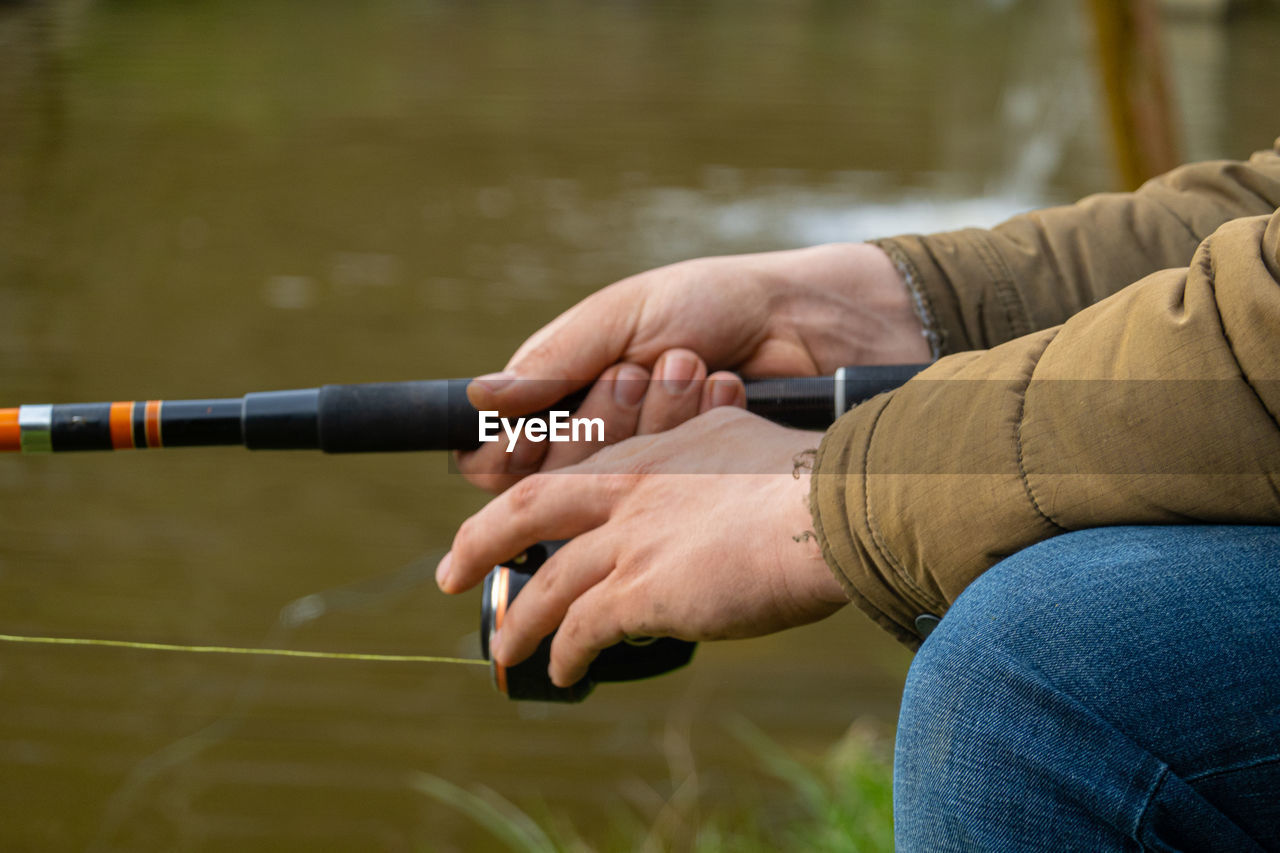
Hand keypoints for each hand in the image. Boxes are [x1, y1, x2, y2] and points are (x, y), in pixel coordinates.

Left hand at [437, 408, 848, 686]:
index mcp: (652, 450)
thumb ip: (708, 458)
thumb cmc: (808, 480)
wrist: (831, 508)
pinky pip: (583, 629)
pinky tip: (564, 672)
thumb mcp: (742, 441)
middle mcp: (629, 488)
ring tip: (504, 648)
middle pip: (526, 509)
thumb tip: (707, 488)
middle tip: (452, 572)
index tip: (513, 521)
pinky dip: (567, 653)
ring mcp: (632, 538)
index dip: (533, 500)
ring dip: (521, 620)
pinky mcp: (644, 589)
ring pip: (548, 581)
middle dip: (480, 543)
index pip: (573, 473)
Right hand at [457, 243, 928, 489]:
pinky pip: (670, 487)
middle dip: (603, 416)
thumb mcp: (624, 316)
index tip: (547, 422)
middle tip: (640, 370)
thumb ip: (555, 360)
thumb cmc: (713, 301)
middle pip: (559, 475)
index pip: (509, 454)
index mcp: (570, 392)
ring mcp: (652, 465)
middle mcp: (604, 436)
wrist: (807, 320)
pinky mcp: (698, 484)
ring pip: (614, 482)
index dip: (522, 447)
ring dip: (653, 418)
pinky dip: (695, 429)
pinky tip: (726, 386)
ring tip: (690, 366)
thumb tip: (484, 399)